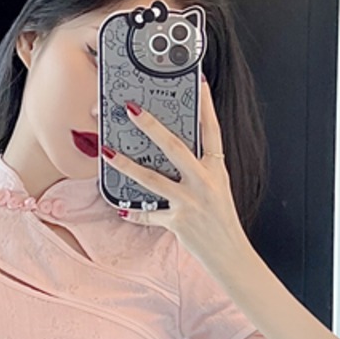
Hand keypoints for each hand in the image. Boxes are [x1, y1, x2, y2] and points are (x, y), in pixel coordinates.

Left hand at [103, 75, 242, 266]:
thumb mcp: (218, 189)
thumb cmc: (222, 221)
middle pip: (174, 147)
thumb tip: (174, 152)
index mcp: (216, 170)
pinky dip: (135, 213)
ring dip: (127, 165)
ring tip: (107, 152)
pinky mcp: (178, 222)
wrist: (231, 256)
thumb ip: (200, 170)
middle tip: (131, 109)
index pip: (212, 131)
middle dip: (151, 126)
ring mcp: (190, 202)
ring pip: (153, 179)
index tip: (199, 82)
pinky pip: (150, 215)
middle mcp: (204, 183)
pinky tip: (121, 207)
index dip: (206, 106)